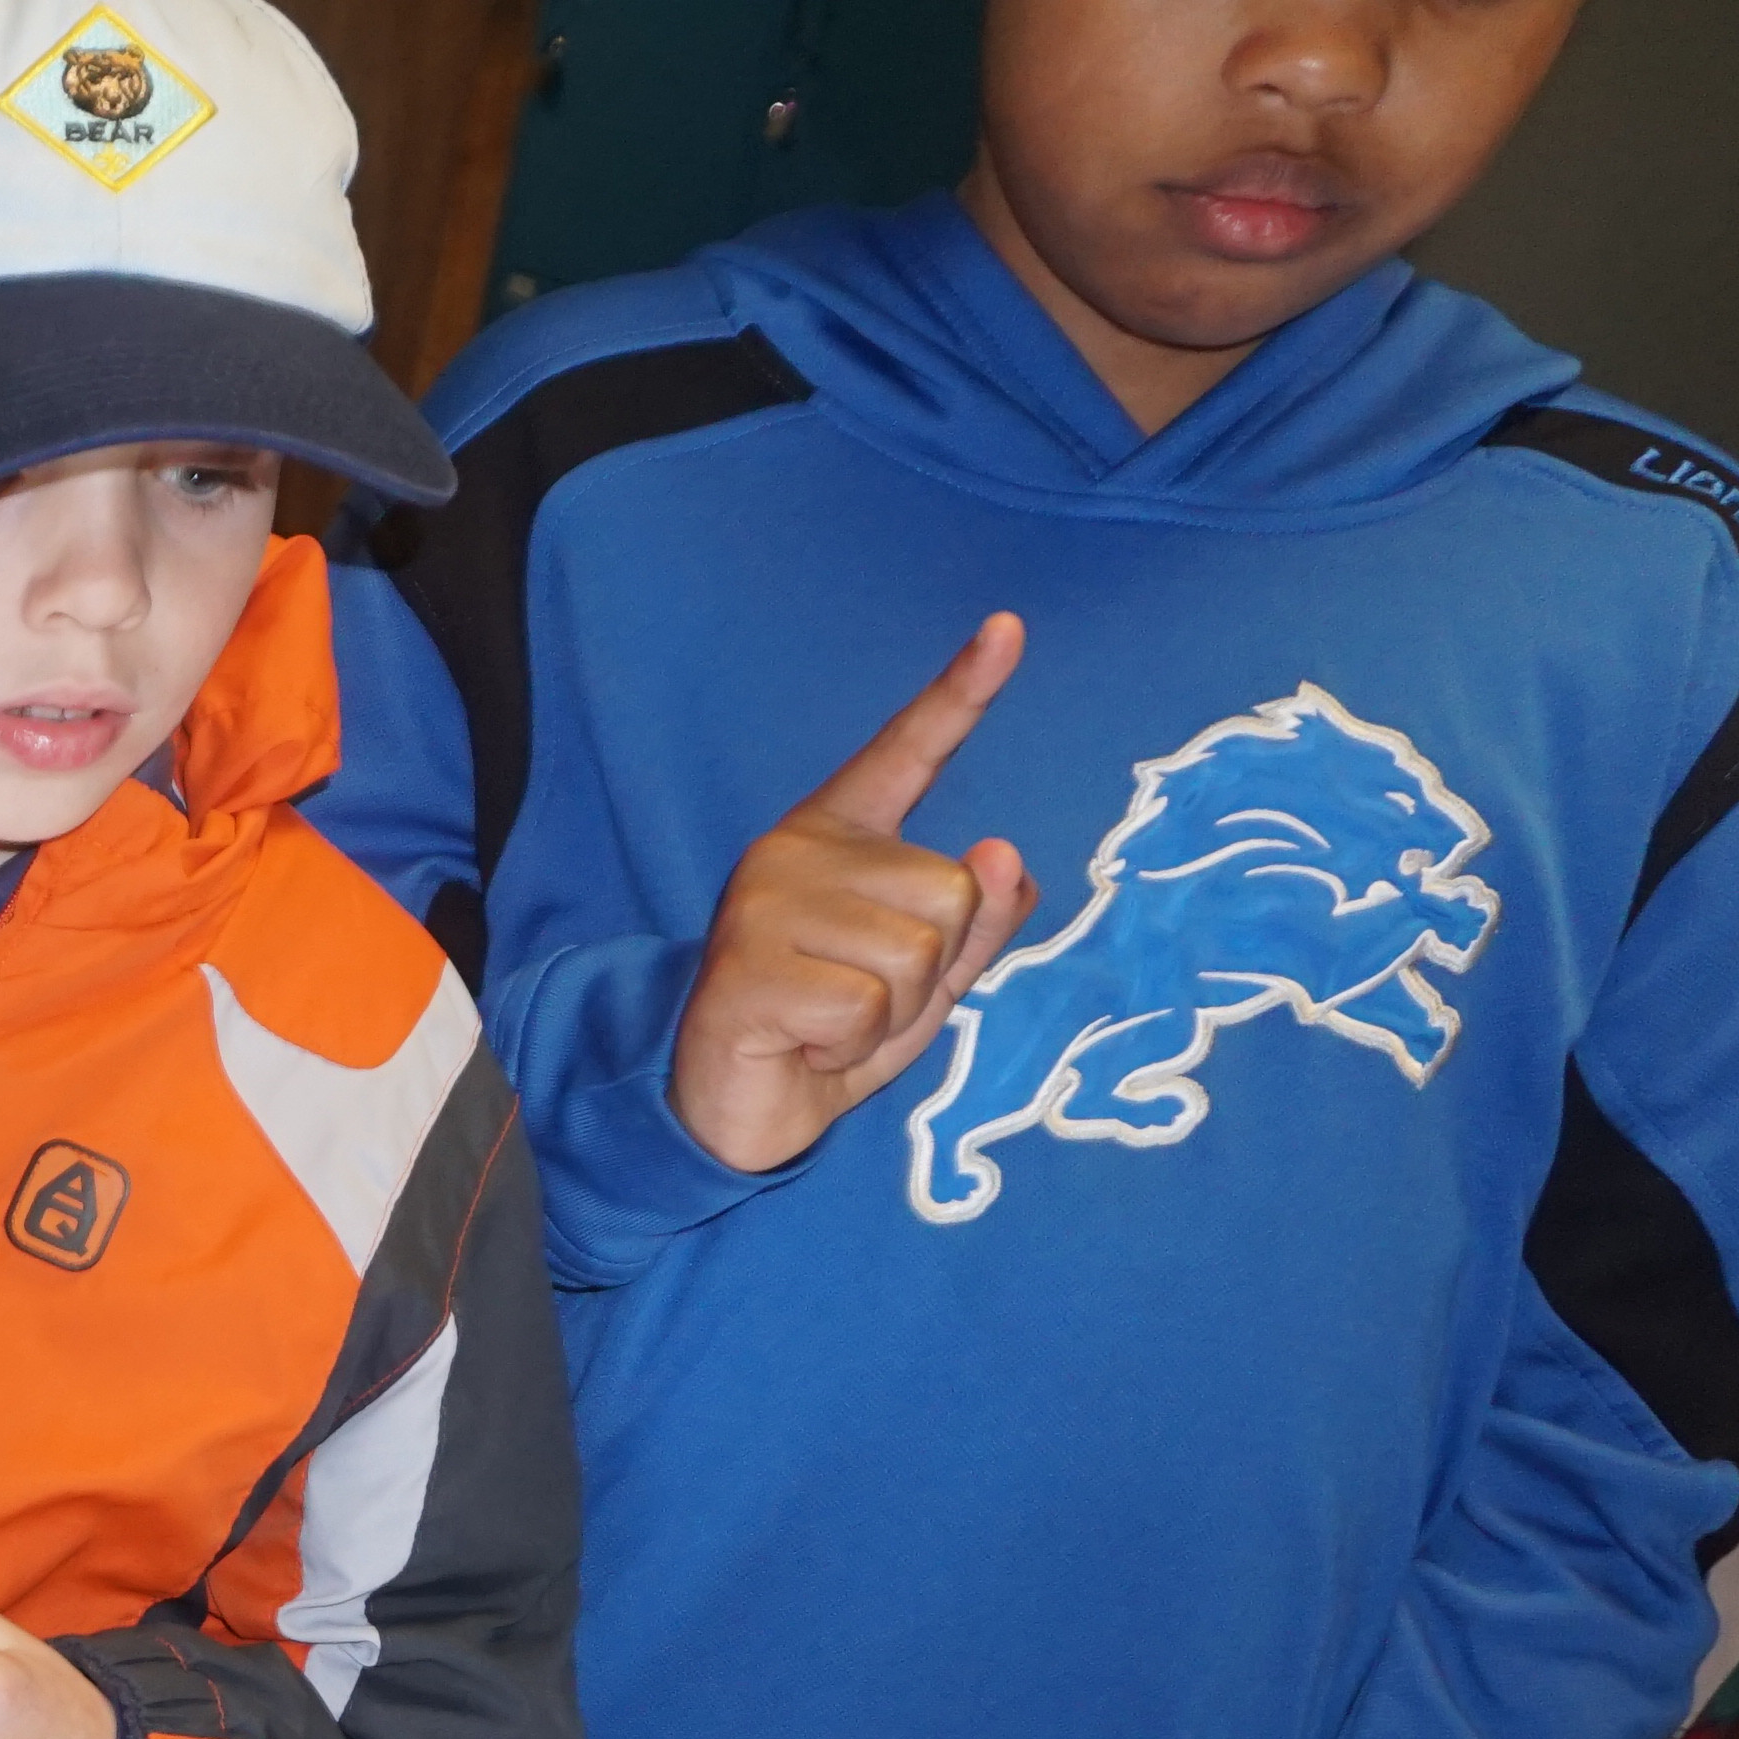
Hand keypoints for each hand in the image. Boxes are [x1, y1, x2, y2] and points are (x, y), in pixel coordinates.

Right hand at [670, 615, 1041, 1173]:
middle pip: (951, 889)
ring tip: (830, 1026)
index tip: (1009, 627)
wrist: (728, 1112)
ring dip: (893, 1016)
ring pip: (917, 954)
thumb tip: (1006, 854)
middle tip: (861, 1001)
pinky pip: (865, 1008)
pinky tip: (802, 1045)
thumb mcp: (929, 980)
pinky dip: (849, 1048)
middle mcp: (794, 851)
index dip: (960, 692)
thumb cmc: (831, 1034)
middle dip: (933, 971)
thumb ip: (977, 922)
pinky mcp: (747, 968)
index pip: (907, 753)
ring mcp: (764, 903)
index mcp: (840, 838)